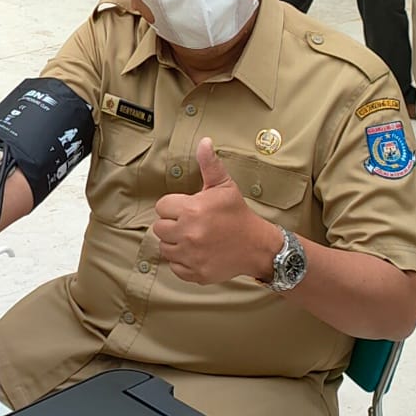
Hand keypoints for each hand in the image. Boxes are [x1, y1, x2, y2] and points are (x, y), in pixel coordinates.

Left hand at [152, 138, 279, 285]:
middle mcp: (189, 233)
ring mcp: (191, 256)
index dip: (174, 206)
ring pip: (164, 247)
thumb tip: (204, 142)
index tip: (189, 208)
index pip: (161, 207)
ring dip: (175, 243)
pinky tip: (196, 252)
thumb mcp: (224, 186)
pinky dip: (182, 261)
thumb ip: (209, 164)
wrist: (257, 246)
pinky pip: (175, 266)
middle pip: (159, 228)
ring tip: (193, 237)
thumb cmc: (237, 214)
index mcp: (192, 210)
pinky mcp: (195, 273)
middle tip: (190, 223)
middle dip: (172, 224)